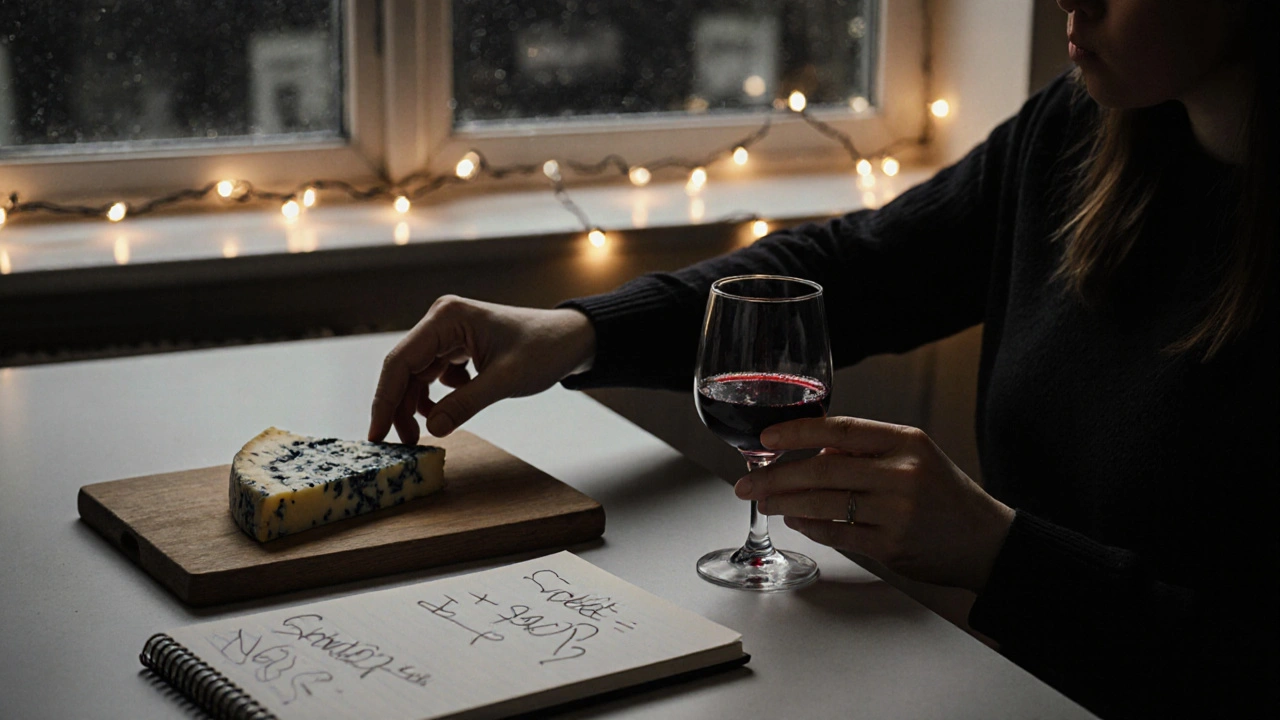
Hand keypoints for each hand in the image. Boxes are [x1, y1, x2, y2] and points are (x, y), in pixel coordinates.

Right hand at [369, 296, 595, 443]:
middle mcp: (441, 322)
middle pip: (403, 369)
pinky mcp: (456, 348)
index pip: (401, 361)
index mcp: (447, 318)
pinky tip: (447, 413)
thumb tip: (432, 430)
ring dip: (415, 406)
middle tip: (399, 444)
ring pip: (416, 375)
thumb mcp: (506, 380)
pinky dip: (435, 399)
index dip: (384, 399)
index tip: (376, 433)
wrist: (570, 339)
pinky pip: (433, 377)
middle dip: (398, 407)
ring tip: (420, 437)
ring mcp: (447, 334)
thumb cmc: (544, 348)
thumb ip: (466, 404)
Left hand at [733, 416, 1014, 591]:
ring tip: (764, 500)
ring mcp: (898, 511)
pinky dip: (811, 526)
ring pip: (824, 503)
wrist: (986, 540)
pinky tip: (795, 519)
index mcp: (906, 441)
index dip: (798, 431)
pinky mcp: (892, 546)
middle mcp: (902, 473)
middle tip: (746, 482)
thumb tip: (812, 449)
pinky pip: (838, 534)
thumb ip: (865, 450)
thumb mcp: (913, 456)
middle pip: (823, 469)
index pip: (841, 429)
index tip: (766, 437)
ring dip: (785, 502)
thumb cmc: (943, 493)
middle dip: (776, 476)